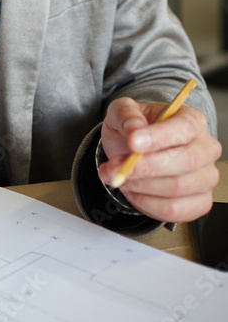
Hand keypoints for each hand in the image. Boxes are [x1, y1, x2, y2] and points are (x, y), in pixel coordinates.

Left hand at [98, 98, 221, 223]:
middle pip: (186, 161)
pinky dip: (147, 203)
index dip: (158, 137)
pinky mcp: (200, 202)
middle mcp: (206, 148)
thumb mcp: (122, 111)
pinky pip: (175, 210)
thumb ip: (126, 115)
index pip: (184, 128)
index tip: (133, 142)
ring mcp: (206, 177)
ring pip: (178, 188)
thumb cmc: (135, 130)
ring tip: (119, 177)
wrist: (136, 152)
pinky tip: (133, 190)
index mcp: (192, 120)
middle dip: (146, 167)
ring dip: (141, 185)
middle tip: (116, 167)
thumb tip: (134, 130)